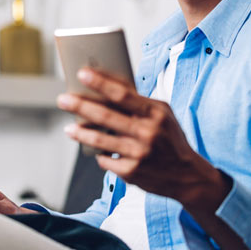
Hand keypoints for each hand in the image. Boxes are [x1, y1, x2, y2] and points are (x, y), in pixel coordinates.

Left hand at [57, 68, 228, 206]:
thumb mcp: (163, 114)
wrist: (188, 176)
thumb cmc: (170, 138)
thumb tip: (106, 86)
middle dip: (80, 106)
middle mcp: (147, 133)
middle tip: (62, 99)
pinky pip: (105, 160)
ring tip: (69, 127)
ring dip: (80, 133)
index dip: (100, 83)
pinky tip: (98, 151)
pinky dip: (100, 154)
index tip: (81, 73)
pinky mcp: (131, 173)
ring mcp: (138, 155)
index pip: (122, 94)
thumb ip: (138, 102)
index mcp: (155, 114)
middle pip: (105, 117)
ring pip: (99, 141)